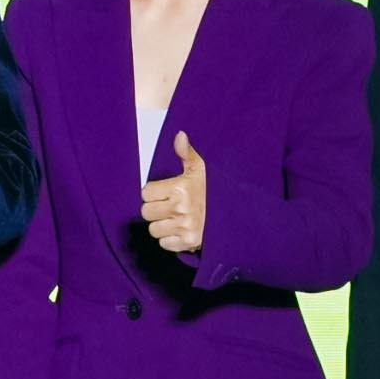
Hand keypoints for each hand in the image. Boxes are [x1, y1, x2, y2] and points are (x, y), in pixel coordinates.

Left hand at [139, 131, 209, 262]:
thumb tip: (180, 134)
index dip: (153, 193)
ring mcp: (185, 226)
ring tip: (175, 219)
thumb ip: (186, 153)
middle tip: (169, 207)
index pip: (145, 193)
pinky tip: (180, 230)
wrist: (234, 213)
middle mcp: (181, 208)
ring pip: (154, 229)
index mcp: (180, 188)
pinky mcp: (188, 242)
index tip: (165, 193)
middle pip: (146, 212)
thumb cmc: (212, 190)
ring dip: (161, 225)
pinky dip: (170, 240)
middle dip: (155, 210)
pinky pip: (164, 243)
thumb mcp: (200, 170)